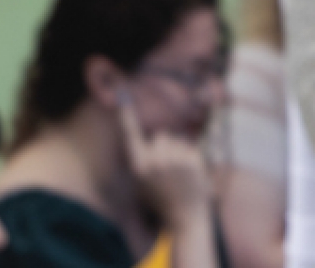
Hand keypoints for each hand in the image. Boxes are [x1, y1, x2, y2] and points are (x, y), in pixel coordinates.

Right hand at [119, 99, 211, 231]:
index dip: (126, 116)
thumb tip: (155, 135)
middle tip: (167, 167)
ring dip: (179, 151)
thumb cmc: (162, 199)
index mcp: (139, 167)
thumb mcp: (143, 182)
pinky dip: (192, 157)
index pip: (131, 136)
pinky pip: (192, 147)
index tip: (121, 97)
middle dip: (165, 145)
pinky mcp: (192, 159)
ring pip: (178, 140)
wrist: (184, 217)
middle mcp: (155, 161)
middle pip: (161, 135)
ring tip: (179, 174)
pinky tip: (190, 175)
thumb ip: (145, 158)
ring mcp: (174, 159)